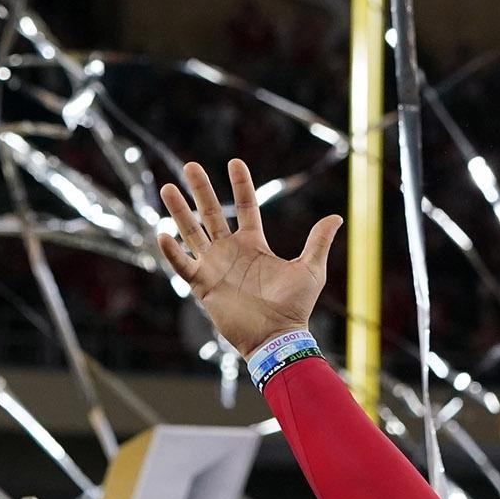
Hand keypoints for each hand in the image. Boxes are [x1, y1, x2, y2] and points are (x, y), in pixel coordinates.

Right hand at [157, 158, 341, 357]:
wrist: (278, 336)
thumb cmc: (295, 307)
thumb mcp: (310, 270)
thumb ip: (318, 242)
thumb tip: (337, 217)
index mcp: (254, 245)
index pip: (245, 208)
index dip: (240, 186)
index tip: (234, 162)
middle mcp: (231, 252)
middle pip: (211, 214)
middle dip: (201, 190)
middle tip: (190, 166)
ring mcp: (214, 267)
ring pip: (192, 233)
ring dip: (179, 212)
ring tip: (167, 188)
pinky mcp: (203, 286)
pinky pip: (182, 266)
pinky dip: (172, 252)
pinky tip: (163, 234)